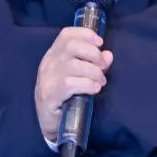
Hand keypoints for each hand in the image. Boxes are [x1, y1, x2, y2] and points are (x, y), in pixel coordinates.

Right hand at [35, 27, 113, 144]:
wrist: (49, 121)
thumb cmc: (65, 95)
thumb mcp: (78, 76)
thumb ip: (94, 64)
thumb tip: (108, 55)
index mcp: (54, 54)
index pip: (66, 35)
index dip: (85, 34)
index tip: (100, 42)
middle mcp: (49, 63)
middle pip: (72, 46)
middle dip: (93, 54)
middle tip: (103, 68)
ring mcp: (47, 78)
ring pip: (74, 65)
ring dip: (94, 73)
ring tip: (100, 82)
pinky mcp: (50, 94)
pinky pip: (71, 84)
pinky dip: (88, 85)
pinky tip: (94, 89)